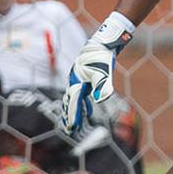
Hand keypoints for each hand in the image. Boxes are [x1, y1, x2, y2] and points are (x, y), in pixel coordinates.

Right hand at [61, 14, 133, 134]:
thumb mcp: (104, 71)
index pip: (74, 102)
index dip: (73, 115)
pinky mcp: (84, 78)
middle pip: (70, 102)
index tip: (72, 129)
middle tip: (68, 131)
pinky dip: (81, 103)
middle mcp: (75, 80)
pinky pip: (80, 93)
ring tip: (73, 125)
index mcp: (77, 80)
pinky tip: (87, 110)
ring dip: (73, 111)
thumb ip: (103, 85)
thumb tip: (103, 98)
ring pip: (73, 98)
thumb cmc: (103, 56)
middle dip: (69, 116)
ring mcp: (78, 79)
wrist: (103, 42)